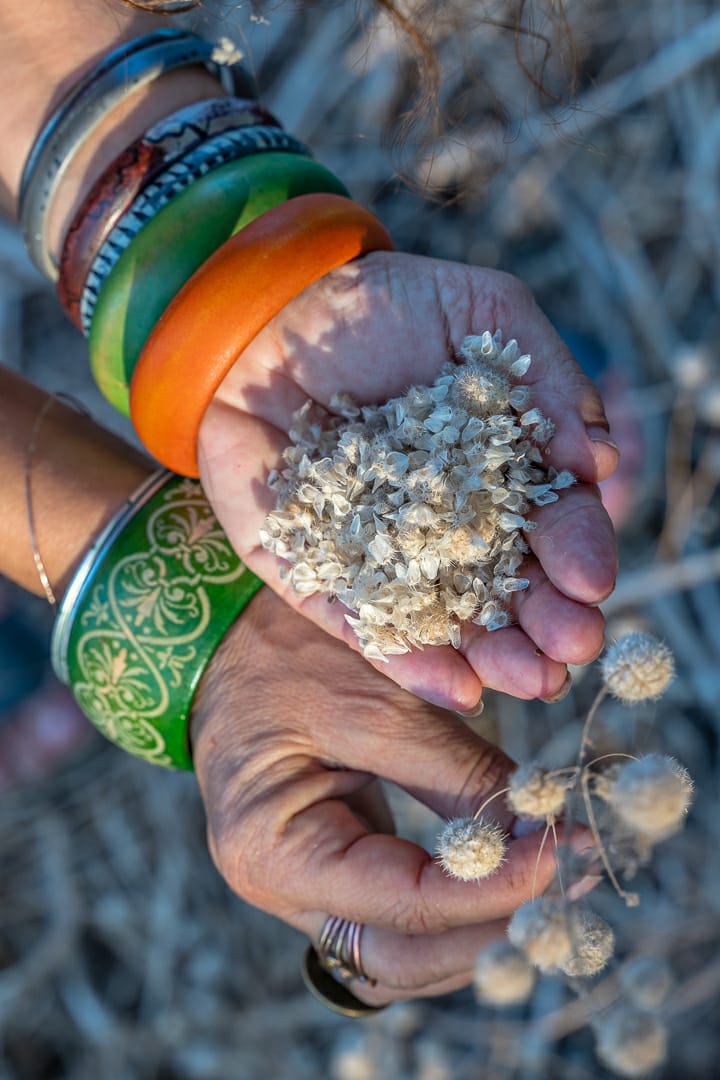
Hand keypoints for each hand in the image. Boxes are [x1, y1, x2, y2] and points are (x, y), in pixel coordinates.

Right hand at [191, 587, 593, 1005]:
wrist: (225, 640)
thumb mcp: (376, 701)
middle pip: (404, 960)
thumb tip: (547, 830)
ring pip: (405, 955)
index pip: (406, 906)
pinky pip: (398, 919)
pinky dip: (456, 906)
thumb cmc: (283, 654)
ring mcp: (301, 888)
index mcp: (273, 849)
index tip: (568, 851)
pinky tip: (506, 869)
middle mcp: (279, 890)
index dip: (497, 888)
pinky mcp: (329, 869)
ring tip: (554, 875)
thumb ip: (460, 774)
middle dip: (495, 927)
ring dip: (481, 927)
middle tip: (574, 876)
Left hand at [198, 252, 617, 710]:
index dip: (576, 551)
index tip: (594, 580)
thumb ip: (545, 376)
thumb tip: (598, 460)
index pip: (548, 522)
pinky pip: (361, 624)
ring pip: (443, 619)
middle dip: (545, 622)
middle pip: (504, 586)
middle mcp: (443, 526)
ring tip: (531, 682)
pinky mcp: (314, 572)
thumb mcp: (483, 313)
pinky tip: (455, 689)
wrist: (270, 312)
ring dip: (491, 656)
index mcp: (495, 472)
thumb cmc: (383, 305)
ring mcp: (379, 554)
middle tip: (573, 646)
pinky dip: (405, 658)